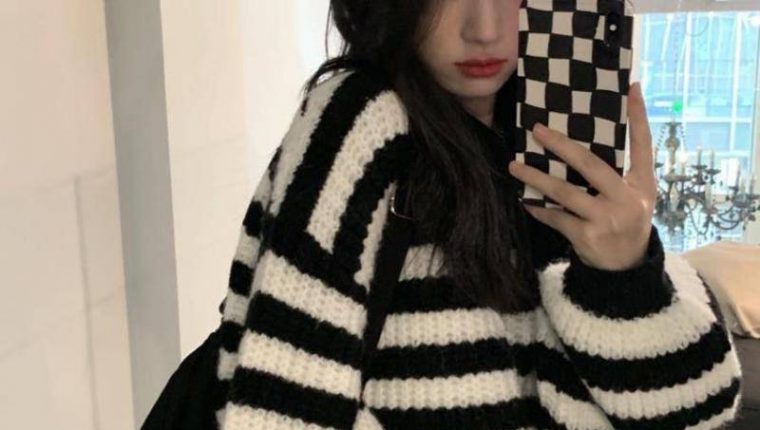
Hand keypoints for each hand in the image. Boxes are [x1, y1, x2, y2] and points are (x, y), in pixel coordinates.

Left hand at [508, 82, 656, 270]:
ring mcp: (607, 218)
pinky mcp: (587, 236)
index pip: (642, 144)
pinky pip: (556, 217)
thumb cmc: (625, 223)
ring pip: (565, 192)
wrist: (626, 268)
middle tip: (538, 129)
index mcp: (642, 184)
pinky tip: (524, 199)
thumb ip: (620, 172)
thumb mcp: (635, 197)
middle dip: (561, 145)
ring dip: (536, 177)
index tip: (631, 88)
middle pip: (591, 164)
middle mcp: (627, 198)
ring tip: (514, 165)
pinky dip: (538, 208)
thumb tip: (590, 137)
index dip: (638, 117)